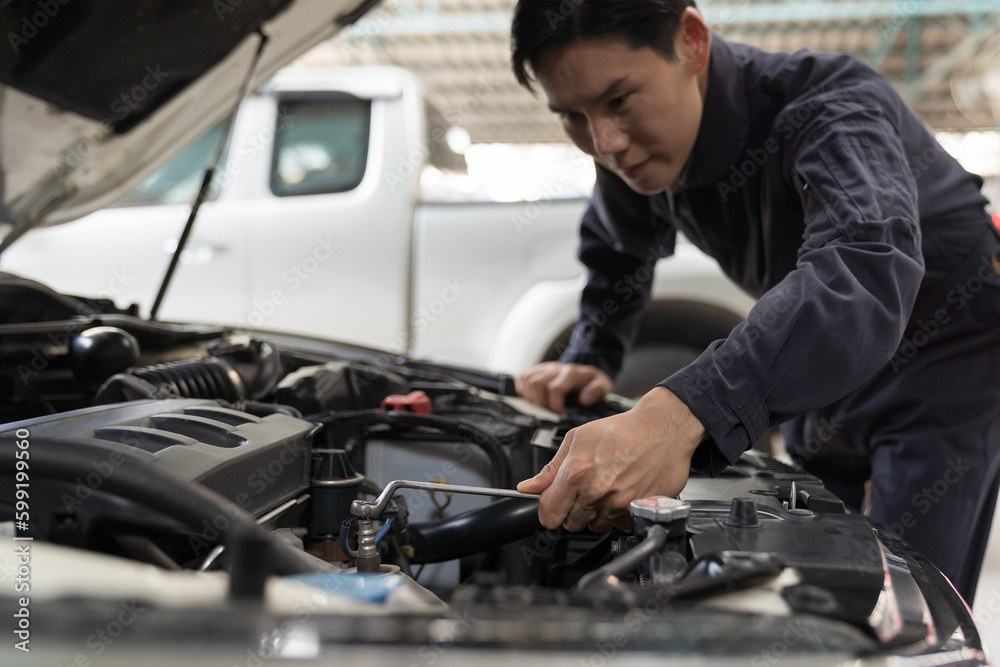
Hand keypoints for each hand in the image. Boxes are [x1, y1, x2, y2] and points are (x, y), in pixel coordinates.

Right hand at [515, 362, 611, 412]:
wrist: (585, 371)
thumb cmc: (592, 381)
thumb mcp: (603, 385)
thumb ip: (597, 391)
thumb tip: (584, 400)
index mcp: (571, 373)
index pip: (554, 388)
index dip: (554, 405)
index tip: (560, 413)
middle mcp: (556, 368)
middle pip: (536, 383)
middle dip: (540, 402)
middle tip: (549, 410)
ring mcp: (545, 368)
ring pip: (527, 379)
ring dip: (531, 397)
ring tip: (541, 405)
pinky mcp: (537, 370)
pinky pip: (522, 376)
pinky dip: (523, 389)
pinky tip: (532, 397)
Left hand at [517, 387, 704, 531]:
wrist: (661, 430)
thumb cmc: (621, 430)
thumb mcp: (577, 439)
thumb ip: (551, 469)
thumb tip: (528, 487)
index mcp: (577, 473)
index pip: (548, 514)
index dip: (549, 509)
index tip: (553, 504)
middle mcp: (596, 492)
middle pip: (570, 524)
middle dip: (572, 510)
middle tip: (584, 490)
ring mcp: (618, 504)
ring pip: (594, 527)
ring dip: (595, 514)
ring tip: (605, 489)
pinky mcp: (637, 511)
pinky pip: (618, 526)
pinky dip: (617, 515)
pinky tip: (621, 494)